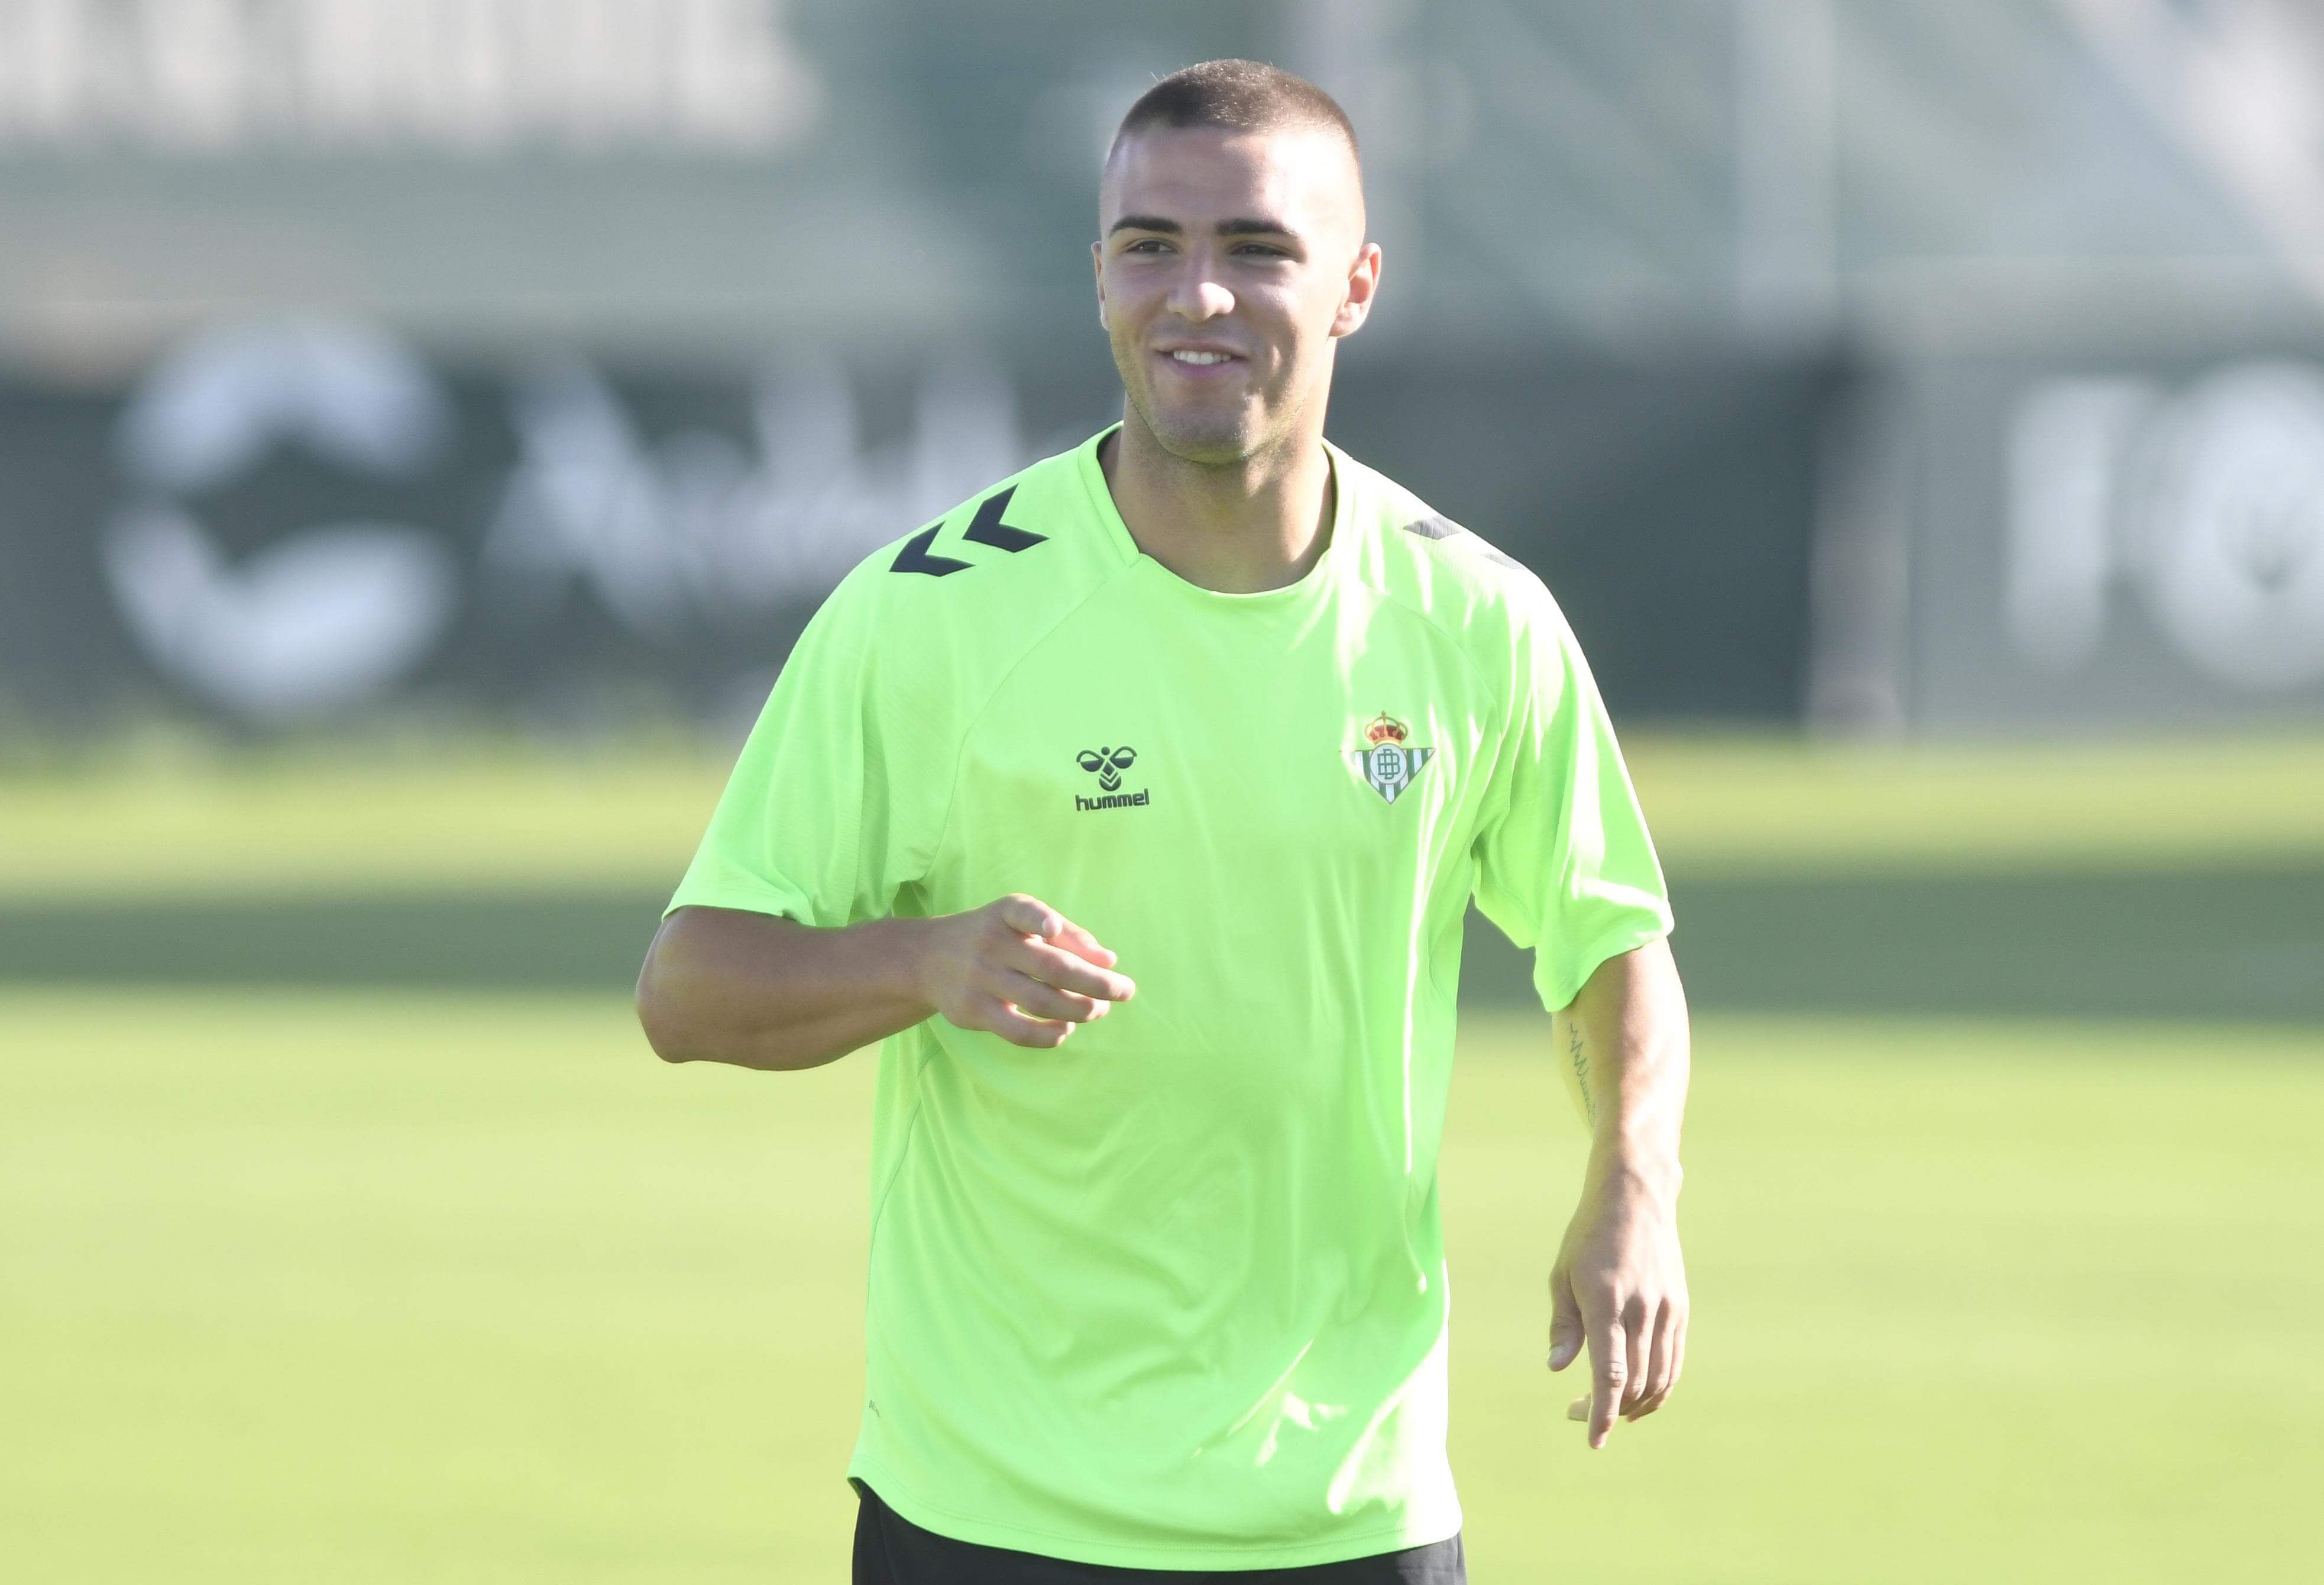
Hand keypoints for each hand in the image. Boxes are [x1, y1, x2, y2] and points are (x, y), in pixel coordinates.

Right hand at [912, 893, 1134, 1047]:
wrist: (928, 958)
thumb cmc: (994, 936)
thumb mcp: (1022, 921)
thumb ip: (1069, 936)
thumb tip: (1110, 961)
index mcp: (1006, 914)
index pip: (1021, 912)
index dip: (1038, 920)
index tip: (1051, 928)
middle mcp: (990, 943)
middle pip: (1051, 967)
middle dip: (1096, 983)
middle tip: (1125, 990)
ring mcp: (979, 979)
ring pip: (1040, 1002)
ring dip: (1080, 1010)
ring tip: (1101, 1010)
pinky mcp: (972, 1011)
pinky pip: (1019, 1031)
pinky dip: (1051, 1033)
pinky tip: (1067, 1027)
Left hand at [1547, 1159, 1686, 1448]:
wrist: (1635, 1199)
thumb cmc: (1587, 1236)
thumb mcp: (1562, 1276)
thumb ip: (1564, 1325)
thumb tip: (1558, 1370)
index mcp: (1606, 1303)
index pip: (1609, 1375)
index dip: (1601, 1413)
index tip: (1592, 1440)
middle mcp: (1642, 1310)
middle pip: (1634, 1384)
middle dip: (1608, 1411)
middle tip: (1578, 1413)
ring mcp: (1667, 1311)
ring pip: (1659, 1379)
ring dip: (1635, 1405)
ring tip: (1608, 1410)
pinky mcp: (1681, 1309)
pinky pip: (1674, 1362)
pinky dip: (1658, 1387)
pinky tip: (1636, 1395)